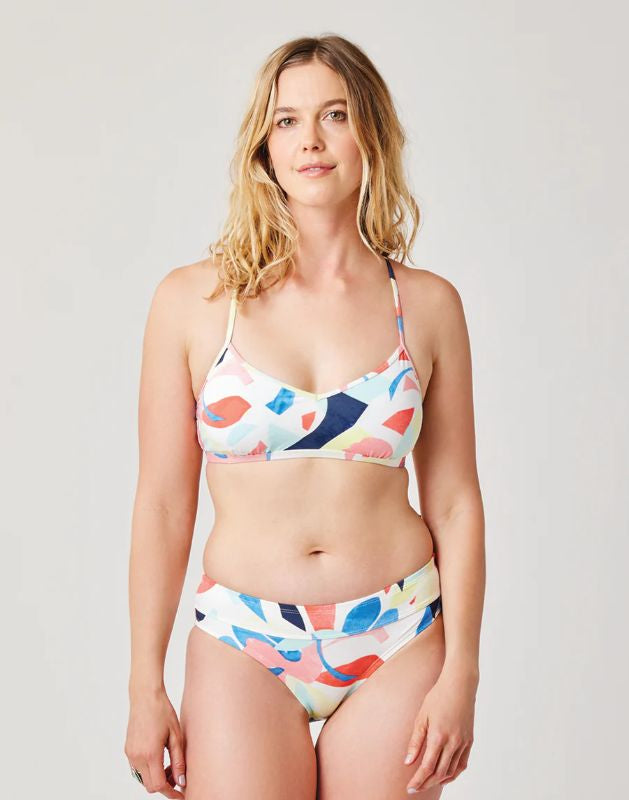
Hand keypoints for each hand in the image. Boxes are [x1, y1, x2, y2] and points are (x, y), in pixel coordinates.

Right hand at [125, 687, 186, 796]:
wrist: (145, 696)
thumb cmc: (162, 712)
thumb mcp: (176, 735)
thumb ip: (179, 760)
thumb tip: (181, 781)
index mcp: (150, 753)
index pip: (159, 785)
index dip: (171, 793)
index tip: (181, 795)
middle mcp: (137, 757)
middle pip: (150, 786)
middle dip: (165, 786)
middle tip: (178, 778)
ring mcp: (130, 754)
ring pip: (143, 779)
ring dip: (156, 778)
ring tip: (170, 766)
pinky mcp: (128, 750)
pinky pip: (138, 769)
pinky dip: (149, 770)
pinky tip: (160, 759)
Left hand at [403, 665, 476, 792]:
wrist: (459, 685)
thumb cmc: (438, 697)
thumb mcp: (422, 717)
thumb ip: (415, 741)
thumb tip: (408, 762)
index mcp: (438, 736)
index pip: (427, 767)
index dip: (418, 780)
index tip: (410, 787)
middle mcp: (453, 743)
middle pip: (439, 773)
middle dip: (426, 783)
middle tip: (416, 788)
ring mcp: (463, 743)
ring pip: (451, 771)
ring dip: (439, 780)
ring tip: (427, 782)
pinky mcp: (469, 741)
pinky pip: (462, 764)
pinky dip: (453, 773)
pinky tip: (444, 775)